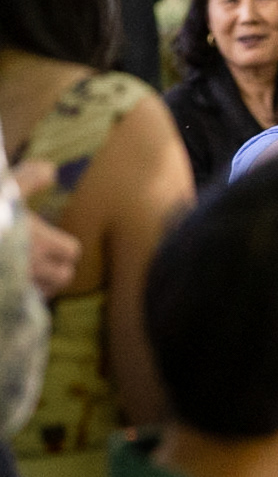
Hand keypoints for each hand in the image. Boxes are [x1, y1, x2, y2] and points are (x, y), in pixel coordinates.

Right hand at [11, 160, 79, 299]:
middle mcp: (30, 268)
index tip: (52, 241)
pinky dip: (18, 299)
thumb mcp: (5, 188)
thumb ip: (30, 178)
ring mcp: (14, 286)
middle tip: (44, 260)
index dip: (65, 247)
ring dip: (39, 286)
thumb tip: (51, 170)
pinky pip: (18, 306)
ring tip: (27, 275)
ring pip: (42, 295)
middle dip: (58, 270)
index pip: (71, 251)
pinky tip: (9, 287)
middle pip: (63, 277)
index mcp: (39, 241)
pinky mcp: (2, 298)